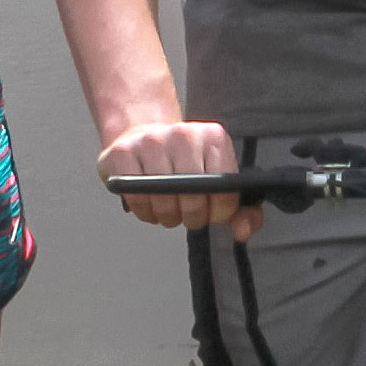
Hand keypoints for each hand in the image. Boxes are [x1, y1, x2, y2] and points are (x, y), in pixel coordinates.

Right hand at [99, 117, 246, 236]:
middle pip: (193, 198)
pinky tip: (148, 201)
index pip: (224, 191)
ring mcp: (151, 141)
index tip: (211, 212)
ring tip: (168, 207)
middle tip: (187, 213)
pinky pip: (137, 198)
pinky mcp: (122, 153)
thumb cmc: (184, 164)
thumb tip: (242, 231)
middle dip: (192, 217)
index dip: (218, 213)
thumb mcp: (218, 180)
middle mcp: (183, 134)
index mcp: (213, 137)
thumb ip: (241, 210)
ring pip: (164, 202)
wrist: (142, 136)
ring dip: (167, 216)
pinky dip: (144, 210)